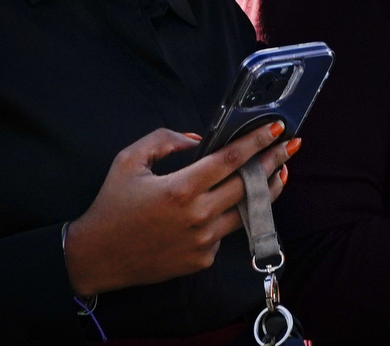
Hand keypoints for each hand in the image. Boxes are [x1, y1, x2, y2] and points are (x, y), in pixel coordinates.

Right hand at [63, 123, 296, 296]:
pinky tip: (232, 204)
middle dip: (273, 163)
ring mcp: (203, 242)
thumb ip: (164, 140)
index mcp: (180, 189)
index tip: (277, 130)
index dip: (257, 142)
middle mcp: (197, 217)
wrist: (98, 255)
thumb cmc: (112, 205)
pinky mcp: (202, 260)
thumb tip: (196, 139)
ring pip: (245, 212)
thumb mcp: (129, 161)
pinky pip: (225, 232)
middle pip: (248, 185)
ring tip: (279, 173)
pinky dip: (231, 215)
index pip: (230, 160)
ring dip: (265, 191)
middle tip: (290, 147)